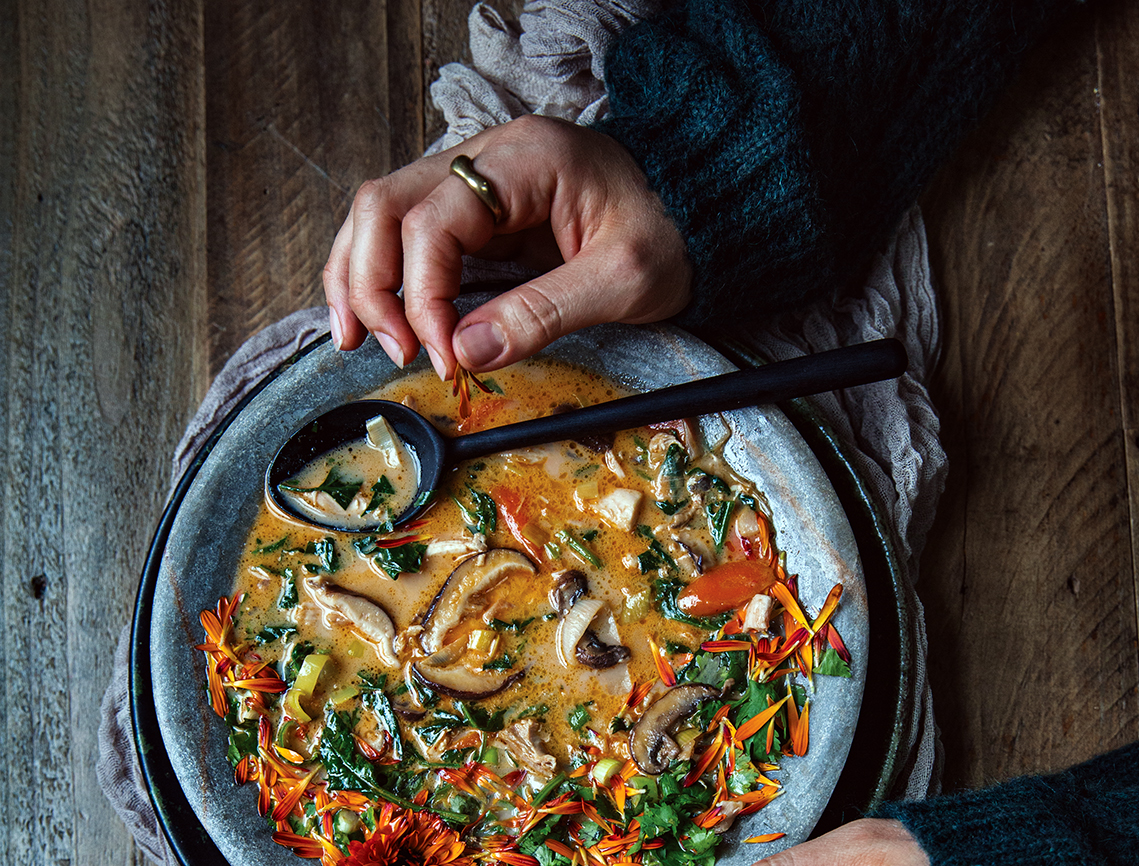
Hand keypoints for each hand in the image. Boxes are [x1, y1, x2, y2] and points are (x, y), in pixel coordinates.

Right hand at [323, 115, 692, 379]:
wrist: (700, 209)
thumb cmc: (672, 234)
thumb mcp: (623, 281)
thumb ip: (544, 313)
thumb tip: (467, 350)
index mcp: (526, 160)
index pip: (434, 222)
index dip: (425, 297)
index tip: (446, 356)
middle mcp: (488, 156)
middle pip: (385, 205)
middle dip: (372, 284)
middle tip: (395, 351)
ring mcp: (476, 178)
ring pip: (381, 213)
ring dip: (360, 276)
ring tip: (357, 338)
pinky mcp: (476, 210)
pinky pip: (405, 232)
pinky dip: (381, 273)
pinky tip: (375, 316)